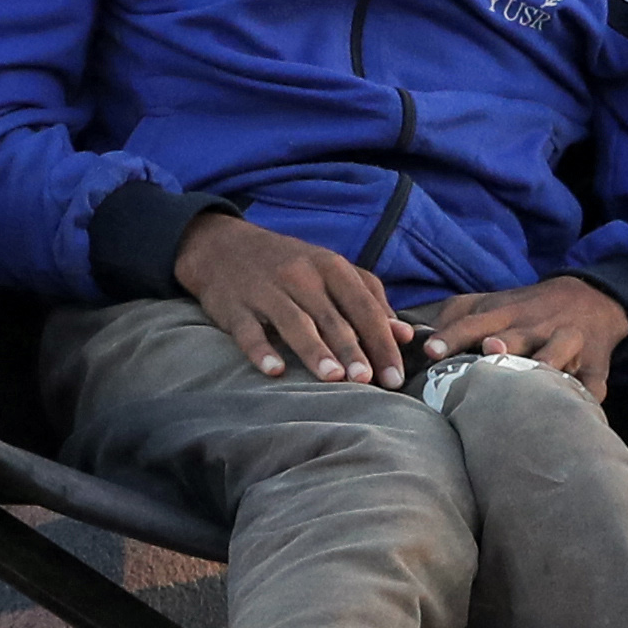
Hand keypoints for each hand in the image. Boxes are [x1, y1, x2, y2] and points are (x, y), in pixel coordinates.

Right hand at [174, 210, 409, 384]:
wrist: (221, 246)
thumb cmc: (288, 264)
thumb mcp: (331, 271)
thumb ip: (368, 300)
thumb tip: (406, 335)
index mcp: (329, 266)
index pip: (363, 307)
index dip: (382, 341)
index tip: (396, 376)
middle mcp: (299, 274)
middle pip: (331, 317)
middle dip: (352, 350)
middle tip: (368, 381)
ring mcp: (264, 289)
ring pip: (294, 322)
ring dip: (315, 350)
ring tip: (334, 378)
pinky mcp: (233, 305)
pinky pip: (248, 330)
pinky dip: (261, 349)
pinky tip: (274, 370)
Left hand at [414, 277, 627, 401]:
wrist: (592, 300)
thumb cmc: (525, 311)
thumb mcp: (492, 303)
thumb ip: (456, 316)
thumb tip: (416, 338)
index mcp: (506, 314)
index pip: (473, 323)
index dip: (452, 335)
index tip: (431, 350)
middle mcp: (536, 327)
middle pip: (516, 336)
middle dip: (503, 345)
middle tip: (488, 352)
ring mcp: (569, 344)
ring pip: (557, 354)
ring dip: (545, 364)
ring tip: (534, 378)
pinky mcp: (595, 366)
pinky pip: (593, 383)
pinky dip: (587, 395)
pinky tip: (577, 410)